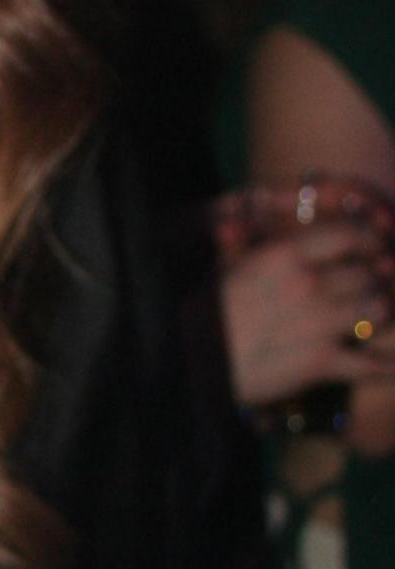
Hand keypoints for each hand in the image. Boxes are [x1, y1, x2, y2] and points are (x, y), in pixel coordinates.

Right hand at [217, 216, 394, 409]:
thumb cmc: (204, 313)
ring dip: (379, 315)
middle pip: (370, 275)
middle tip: (370, 289)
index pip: (350, 236)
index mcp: (285, 255)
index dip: (369, 241)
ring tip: (370, 320)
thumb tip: (252, 201)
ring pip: (378, 311)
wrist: (192, 361)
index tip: (372, 249)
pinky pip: (369, 364)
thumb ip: (249, 238)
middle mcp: (309, 284)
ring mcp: (318, 323)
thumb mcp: (226, 267)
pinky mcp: (321, 362)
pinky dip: (382, 367)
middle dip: (375, 282)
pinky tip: (387, 365)